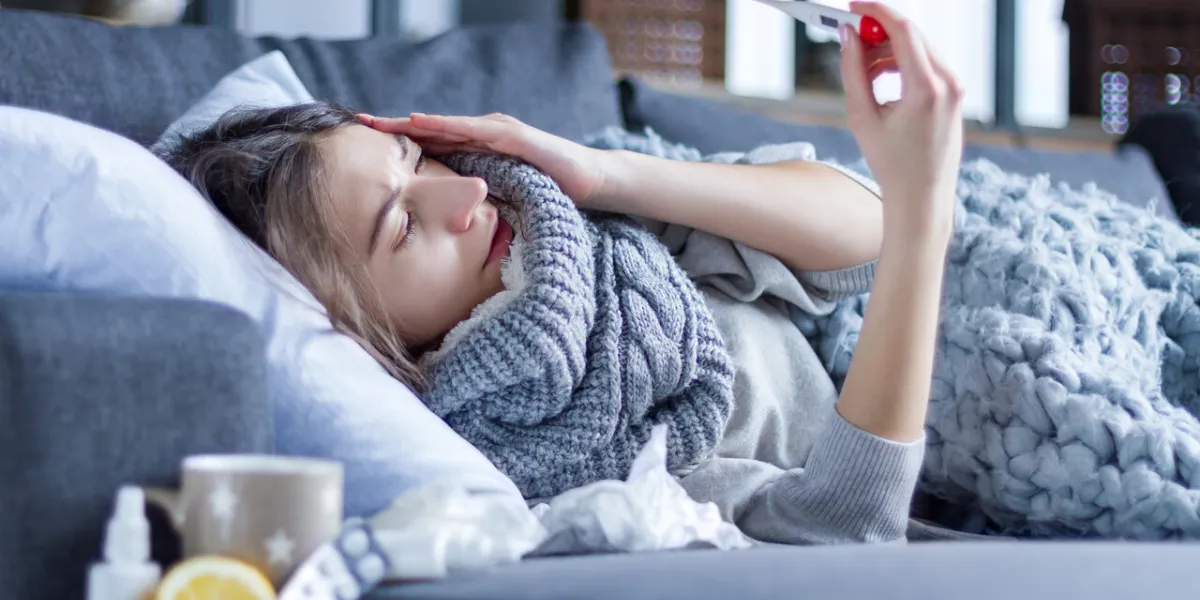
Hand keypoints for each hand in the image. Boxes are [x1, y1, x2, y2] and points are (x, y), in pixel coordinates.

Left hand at [356, 112, 607, 207]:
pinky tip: (424, 124)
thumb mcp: (502, 200)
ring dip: (414, 123)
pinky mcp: (516, 138)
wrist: (591, 182)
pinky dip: (448, 126)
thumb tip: (450, 228)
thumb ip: (477, 204)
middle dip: (396, 127)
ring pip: (448, 126)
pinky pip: (475, 131)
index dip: (400, 144)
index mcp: (478, 152)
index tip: (365, 146)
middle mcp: (485, 135)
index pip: (433, 145)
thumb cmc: (548, 191)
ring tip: (383, 122)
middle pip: (433, 130)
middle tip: (360, 123)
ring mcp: (500, 133)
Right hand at [840, 1, 963, 241]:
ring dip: (888, 51)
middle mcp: (949, 82)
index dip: (876, 12)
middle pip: (912, 35)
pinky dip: (903, 64)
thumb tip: (848, 37)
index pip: (903, 29)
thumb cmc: (890, 164)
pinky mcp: (956, 94)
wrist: (922, 197)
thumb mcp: (861, 117)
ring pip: (919, 49)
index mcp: (926, 88)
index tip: (853, 6)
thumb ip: (853, 72)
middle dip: (879, 32)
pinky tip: (882, 83)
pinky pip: (928, 64)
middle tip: (851, 38)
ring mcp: (957, 88)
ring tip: (863, 74)